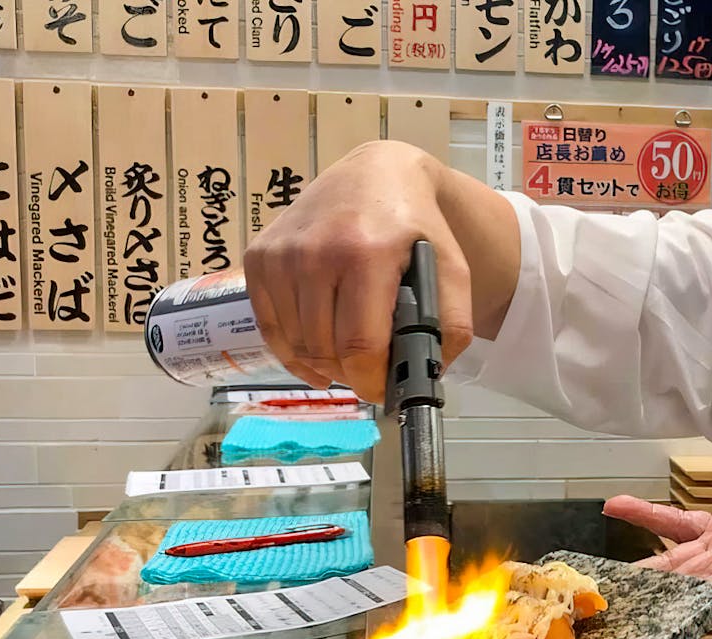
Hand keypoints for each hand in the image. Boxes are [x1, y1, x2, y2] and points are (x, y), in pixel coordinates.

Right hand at [243, 140, 474, 401]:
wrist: (374, 175)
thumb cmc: (415, 228)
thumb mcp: (450, 269)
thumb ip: (452, 323)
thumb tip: (430, 373)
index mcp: (365, 254)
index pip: (358, 344)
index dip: (371, 380)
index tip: (383, 391)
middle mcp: (314, 251)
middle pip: (324, 349)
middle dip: (350, 376)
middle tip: (370, 377)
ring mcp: (280, 253)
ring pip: (295, 344)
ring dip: (323, 366)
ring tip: (348, 361)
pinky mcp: (259, 257)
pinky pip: (269, 326)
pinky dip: (292, 352)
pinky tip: (315, 357)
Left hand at [605, 433, 711, 594]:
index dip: (682, 596)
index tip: (644, 611)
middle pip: (687, 582)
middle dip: (645, 594)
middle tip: (596, 603)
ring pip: (679, 560)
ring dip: (638, 565)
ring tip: (590, 568)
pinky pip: (685, 527)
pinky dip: (653, 517)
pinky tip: (619, 505)